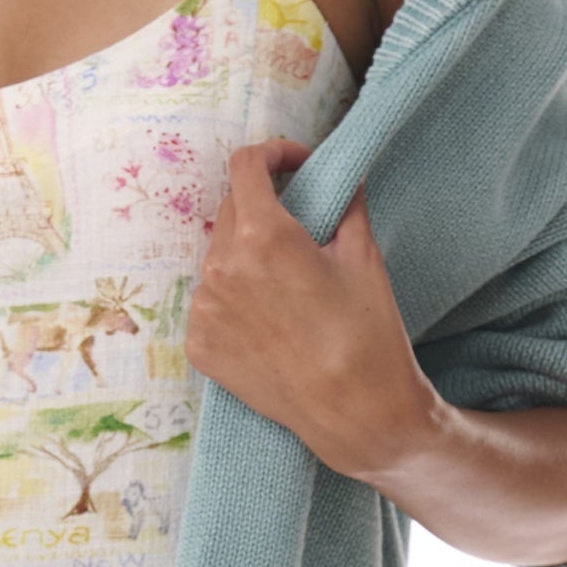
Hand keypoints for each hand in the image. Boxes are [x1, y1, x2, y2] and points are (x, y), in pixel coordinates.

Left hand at [182, 140, 439, 483]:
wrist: (354, 413)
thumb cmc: (366, 335)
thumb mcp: (363, 256)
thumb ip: (344, 202)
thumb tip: (341, 174)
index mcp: (262, 235)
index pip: (245, 165)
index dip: (272, 154)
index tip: (293, 164)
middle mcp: (221, 268)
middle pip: (230, 210)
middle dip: (263, 207)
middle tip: (299, 229)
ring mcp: (204, 311)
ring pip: (218, 257)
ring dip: (246, 256)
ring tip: (285, 285)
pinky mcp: (199, 346)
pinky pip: (210, 303)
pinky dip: (233, 300)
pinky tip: (268, 320)